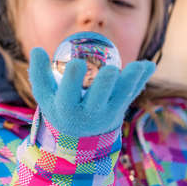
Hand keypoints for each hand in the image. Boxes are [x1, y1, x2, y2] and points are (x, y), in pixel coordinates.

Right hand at [29, 48, 154, 136]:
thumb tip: (37, 49)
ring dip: (131, 81)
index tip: (76, 62)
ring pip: (121, 97)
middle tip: (110, 69)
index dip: (72, 81)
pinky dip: (141, 79)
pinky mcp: (121, 109)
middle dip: (105, 86)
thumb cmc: (58, 105)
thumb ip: (39, 72)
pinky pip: (132, 92)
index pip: (68, 97)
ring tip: (140, 65)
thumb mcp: (45, 94)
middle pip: (98, 101)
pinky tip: (149, 64)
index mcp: (67, 111)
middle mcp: (89, 115)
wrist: (79, 136)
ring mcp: (108, 113)